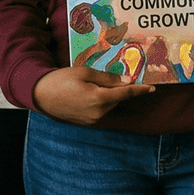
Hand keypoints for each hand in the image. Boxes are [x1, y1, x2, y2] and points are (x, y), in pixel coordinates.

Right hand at [31, 66, 154, 125]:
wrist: (40, 95)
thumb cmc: (61, 80)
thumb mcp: (85, 72)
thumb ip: (107, 78)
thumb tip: (126, 81)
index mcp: (99, 98)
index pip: (126, 93)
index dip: (140, 89)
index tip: (153, 87)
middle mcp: (99, 112)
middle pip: (118, 98)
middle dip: (121, 88)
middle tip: (118, 76)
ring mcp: (92, 119)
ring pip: (110, 104)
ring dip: (110, 94)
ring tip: (96, 83)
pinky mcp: (87, 122)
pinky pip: (101, 110)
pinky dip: (102, 101)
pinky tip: (92, 92)